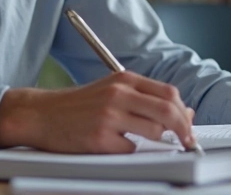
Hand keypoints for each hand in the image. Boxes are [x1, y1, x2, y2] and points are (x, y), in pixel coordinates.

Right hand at [0, 71, 196, 153]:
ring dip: (154, 140)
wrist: (41, 114)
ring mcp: (109, 116)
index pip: (168, 93)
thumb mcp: (112, 92)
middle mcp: (118, 94)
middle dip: (184, 129)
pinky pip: (130, 150)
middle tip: (187, 141)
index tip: (189, 126)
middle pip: (168, 111)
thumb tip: (185, 113)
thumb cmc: (79, 105)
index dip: (184, 112)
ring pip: (154, 131)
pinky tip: (111, 144)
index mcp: (124, 80)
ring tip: (135, 138)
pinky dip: (127, 151)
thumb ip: (146, 99)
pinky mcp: (99, 138)